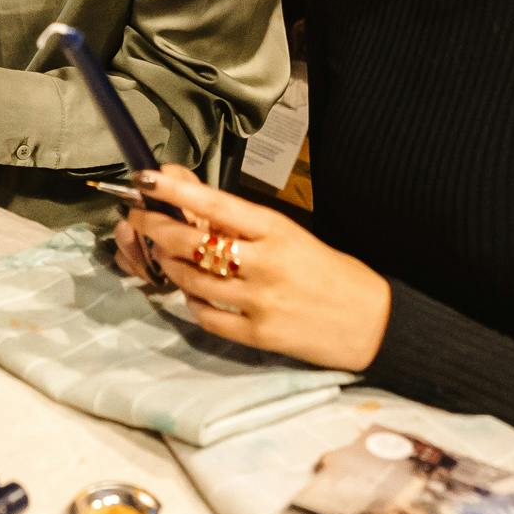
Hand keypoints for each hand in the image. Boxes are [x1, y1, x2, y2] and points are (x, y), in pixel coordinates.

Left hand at [115, 165, 390, 372]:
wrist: (372, 321)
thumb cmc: (329, 271)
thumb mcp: (292, 236)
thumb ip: (246, 226)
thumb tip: (196, 208)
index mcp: (277, 230)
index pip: (217, 203)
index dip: (176, 191)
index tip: (146, 179)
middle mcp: (266, 263)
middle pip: (193, 242)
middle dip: (157, 228)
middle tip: (140, 220)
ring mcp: (260, 301)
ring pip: (192, 280)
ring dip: (170, 266)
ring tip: (165, 256)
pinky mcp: (258, 334)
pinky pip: (206, 316)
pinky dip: (192, 303)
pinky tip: (194, 294)